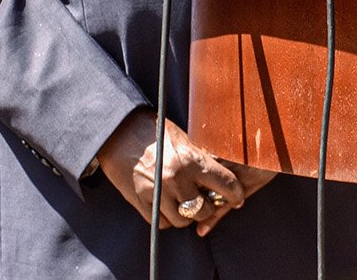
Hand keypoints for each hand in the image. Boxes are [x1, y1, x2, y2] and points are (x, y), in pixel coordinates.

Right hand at [97, 111, 246, 234]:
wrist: (119, 132)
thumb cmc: (156, 133)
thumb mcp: (185, 141)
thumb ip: (202, 160)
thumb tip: (221, 178)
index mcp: (192, 160)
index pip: (226, 185)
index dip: (235, 195)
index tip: (237, 199)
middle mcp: (177, 179)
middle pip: (204, 210)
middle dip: (208, 207)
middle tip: (206, 200)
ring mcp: (158, 193)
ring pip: (184, 221)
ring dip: (187, 216)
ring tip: (185, 203)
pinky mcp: (140, 202)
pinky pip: (163, 223)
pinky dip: (168, 218)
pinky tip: (168, 206)